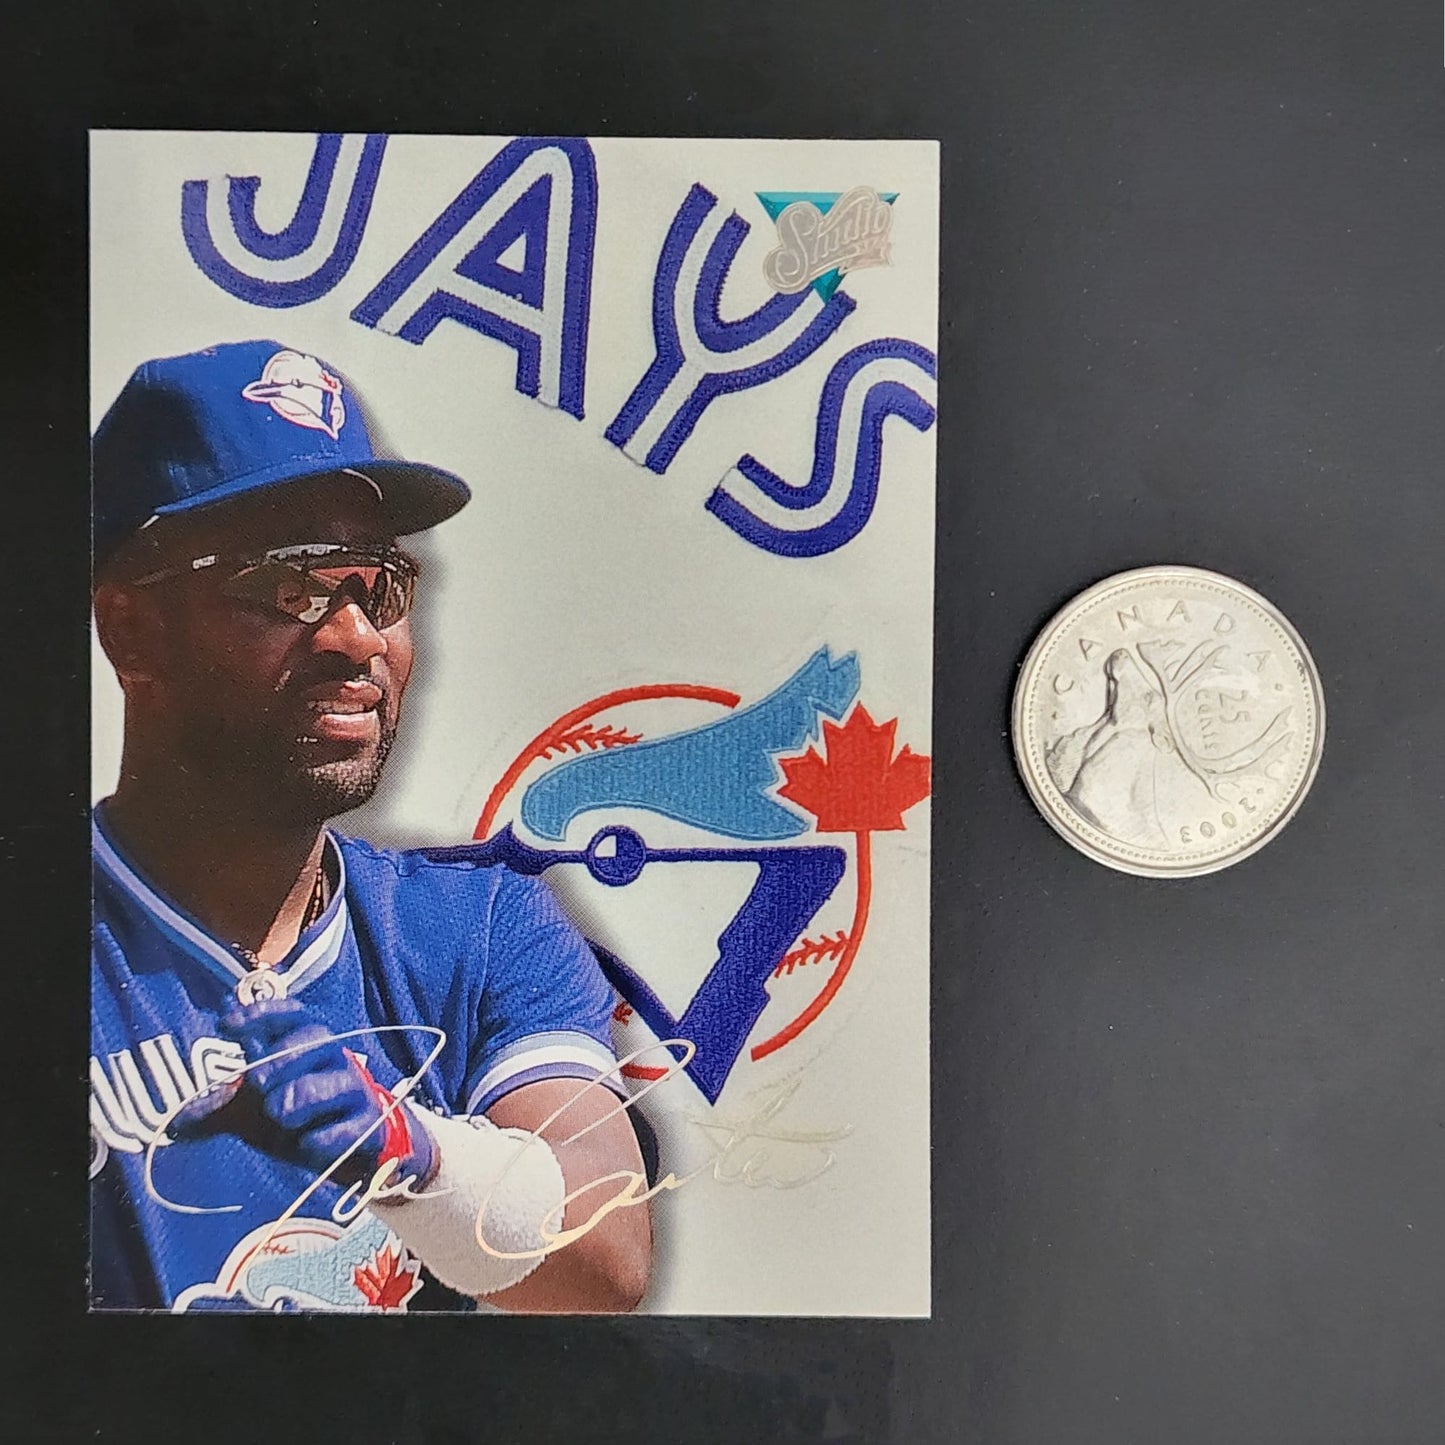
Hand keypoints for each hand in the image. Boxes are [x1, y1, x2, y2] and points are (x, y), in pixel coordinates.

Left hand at [176, 997, 435, 1191]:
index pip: (291, 1013)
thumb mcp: (254, 1109)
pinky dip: (323, 1138)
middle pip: (315, 1038)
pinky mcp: (369, 1124)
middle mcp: (335, 1058)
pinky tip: (308, 1144)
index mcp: (308, 1043)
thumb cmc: (298, 1113)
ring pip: (334, 1082)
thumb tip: (174, 1124)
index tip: (226, 1026)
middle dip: (283, 1057)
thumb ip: (221, 1108)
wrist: (351, 1145)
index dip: (261, 1013)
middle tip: (257, 1083)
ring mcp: (355, 1090)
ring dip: (301, 1097)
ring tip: (281, 1115)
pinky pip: (349, 1127)